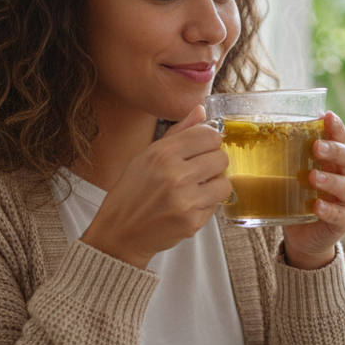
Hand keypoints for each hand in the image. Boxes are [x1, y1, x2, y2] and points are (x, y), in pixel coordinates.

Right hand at [80, 105, 231, 268]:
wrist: (120, 233)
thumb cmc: (132, 192)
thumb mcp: (147, 156)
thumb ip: (177, 133)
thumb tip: (201, 111)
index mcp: (161, 153)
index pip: (209, 135)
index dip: (209, 141)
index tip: (202, 149)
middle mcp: (174, 175)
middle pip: (221, 157)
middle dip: (213, 163)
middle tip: (198, 171)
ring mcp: (184, 200)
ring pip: (224, 183)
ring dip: (214, 186)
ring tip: (196, 189)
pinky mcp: (191, 222)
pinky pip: (216, 206)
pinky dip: (206, 205)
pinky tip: (188, 206)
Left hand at [282, 111, 344, 269]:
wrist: (304, 238)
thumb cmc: (297, 199)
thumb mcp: (289, 176)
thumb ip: (281, 157)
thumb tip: (251, 133)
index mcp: (334, 161)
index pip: (341, 138)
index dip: (336, 127)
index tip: (326, 116)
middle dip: (334, 151)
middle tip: (316, 147)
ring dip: (331, 180)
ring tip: (312, 177)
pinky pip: (341, 214)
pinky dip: (329, 209)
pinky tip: (316, 206)